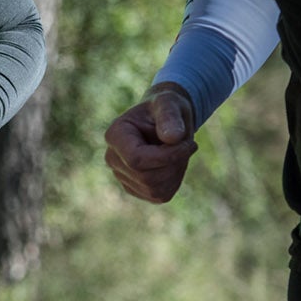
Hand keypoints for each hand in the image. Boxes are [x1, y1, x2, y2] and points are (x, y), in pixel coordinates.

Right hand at [103, 83, 197, 203]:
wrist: (164, 120)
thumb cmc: (166, 108)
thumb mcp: (170, 104)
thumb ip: (169, 116)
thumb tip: (172, 138)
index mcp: (114, 135)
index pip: (136, 160)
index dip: (167, 157)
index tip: (188, 143)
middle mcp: (112, 158)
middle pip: (147, 178)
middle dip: (175, 164)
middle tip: (187, 145)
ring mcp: (121, 176)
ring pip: (155, 190)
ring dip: (176, 173)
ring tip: (179, 152)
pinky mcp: (135, 189)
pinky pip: (160, 196)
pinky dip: (174, 181)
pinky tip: (174, 164)